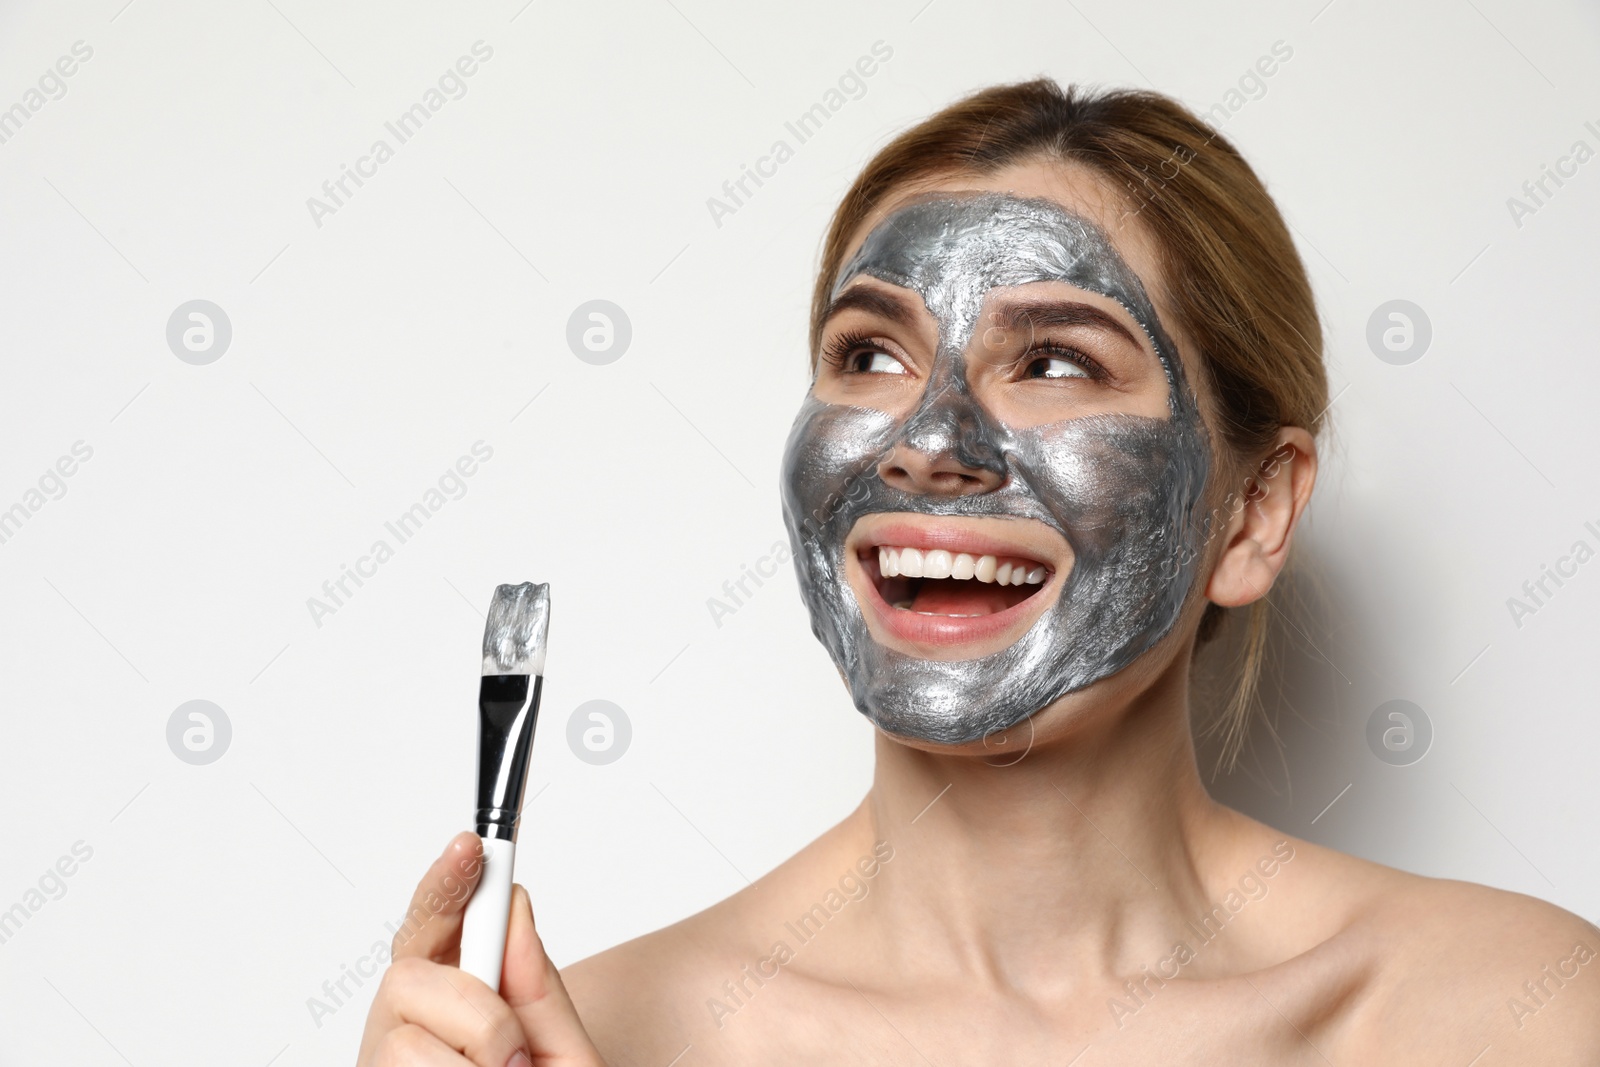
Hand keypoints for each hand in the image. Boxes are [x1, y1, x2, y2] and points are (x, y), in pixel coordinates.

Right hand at [357, 831, 605, 1065]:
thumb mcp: (562, 1054)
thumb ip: (541, 995)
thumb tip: (516, 908)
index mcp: (453, 1013)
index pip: (436, 931)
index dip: (448, 882)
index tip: (470, 845)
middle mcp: (410, 1034)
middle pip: (405, 974)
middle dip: (473, 1005)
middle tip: (516, 1054)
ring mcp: (384, 1065)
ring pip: (404, 1031)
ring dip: (475, 1055)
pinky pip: (401, 1059)